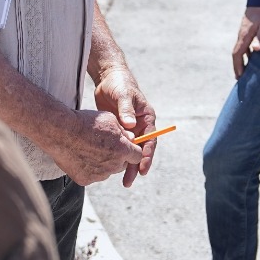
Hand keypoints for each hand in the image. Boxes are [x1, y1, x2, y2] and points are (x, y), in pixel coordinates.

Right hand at [50, 108, 144, 187]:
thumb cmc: (86, 122)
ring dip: (104, 163)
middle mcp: (113, 166)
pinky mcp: (85, 180)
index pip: (138, 156)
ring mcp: (99, 175)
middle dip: (118, 157)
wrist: (60, 132)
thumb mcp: (110, 120)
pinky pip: (93, 176)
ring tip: (90, 148)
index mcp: (122, 150)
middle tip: (105, 145)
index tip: (126, 146)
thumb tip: (131, 139)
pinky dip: (89, 168)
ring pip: (107, 171)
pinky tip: (81, 156)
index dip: (133, 150)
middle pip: (122, 164)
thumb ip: (124, 132)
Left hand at [93, 67, 157, 186]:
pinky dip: (117, 156)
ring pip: (130, 150)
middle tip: (130, 180)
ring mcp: (130, 129)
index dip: (146, 156)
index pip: (150, 141)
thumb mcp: (124, 96)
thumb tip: (130, 126)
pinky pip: (119, 146)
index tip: (142, 168)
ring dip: (127, 164)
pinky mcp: (118, 130)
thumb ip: (126, 110)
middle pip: (140, 150)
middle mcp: (140, 126)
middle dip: (136, 166)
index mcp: (147, 118)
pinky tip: (110, 166)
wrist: (108, 78)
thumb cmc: (120, 85)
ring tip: (124, 181)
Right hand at [232, 7, 259, 78]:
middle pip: (236, 54)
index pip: (237, 55)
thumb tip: (255, 50)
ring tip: (245, 71)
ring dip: (241, 61)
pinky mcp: (246, 31)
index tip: (239, 77)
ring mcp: (243, 33)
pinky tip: (252, 57)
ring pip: (240, 50)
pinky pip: (243, 45)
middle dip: (237, 66)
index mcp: (244, 37)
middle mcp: (241, 36)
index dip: (238, 67)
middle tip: (239, 78)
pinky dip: (245, 54)